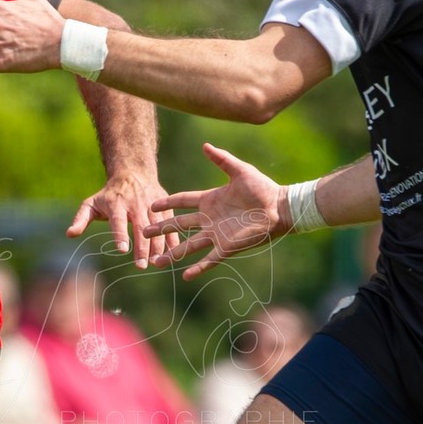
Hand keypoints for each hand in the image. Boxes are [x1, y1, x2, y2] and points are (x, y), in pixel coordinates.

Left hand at [68, 171, 175, 268]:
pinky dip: (172, 238)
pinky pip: (170, 223)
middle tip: (141, 266)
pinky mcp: (164, 206)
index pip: (118, 221)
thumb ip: (81, 219)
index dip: (120, 235)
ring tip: (157, 262)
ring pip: (157, 226)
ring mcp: (151, 204)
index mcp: (116, 203)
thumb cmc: (108, 195)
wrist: (133, 172)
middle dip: (142, 247)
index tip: (122, 250)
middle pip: (140, 227)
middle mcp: (135, 203)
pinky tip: (173, 253)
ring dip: (158, 245)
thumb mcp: (91, 203)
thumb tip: (70, 234)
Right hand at [142, 142, 287, 279]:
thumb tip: (205, 146)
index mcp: (209, 201)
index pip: (182, 202)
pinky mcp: (226, 247)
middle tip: (143, 232)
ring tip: (156, 262)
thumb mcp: (240, 171)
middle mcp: (209, 219)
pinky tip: (185, 276)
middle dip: (161, 229)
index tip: (152, 205)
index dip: (167, 203)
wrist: (279, 208)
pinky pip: (209, 260)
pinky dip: (198, 268)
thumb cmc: (262, 188)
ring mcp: (216, 235)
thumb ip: (221, 160)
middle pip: (179, 225)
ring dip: (173, 254)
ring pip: (189, 245)